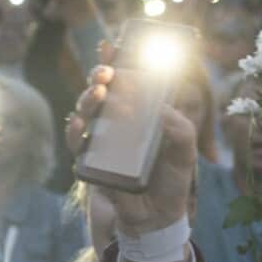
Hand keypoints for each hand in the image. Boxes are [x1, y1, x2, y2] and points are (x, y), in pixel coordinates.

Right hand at [66, 49, 197, 235]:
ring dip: (89, 98)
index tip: (112, 44)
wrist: (159, 217)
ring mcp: (103, 141)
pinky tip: (80, 123)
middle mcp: (118, 123)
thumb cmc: (171, 181)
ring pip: (87, 111)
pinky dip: (76, 132)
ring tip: (99, 92)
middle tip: (107, 72)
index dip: (116, 61)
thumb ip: (182, 129)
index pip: (126, 81)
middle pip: (102, 90)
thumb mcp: (185, 152)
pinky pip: (79, 144)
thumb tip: (163, 111)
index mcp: (140, 113)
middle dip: (101, 75)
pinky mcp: (92, 162)